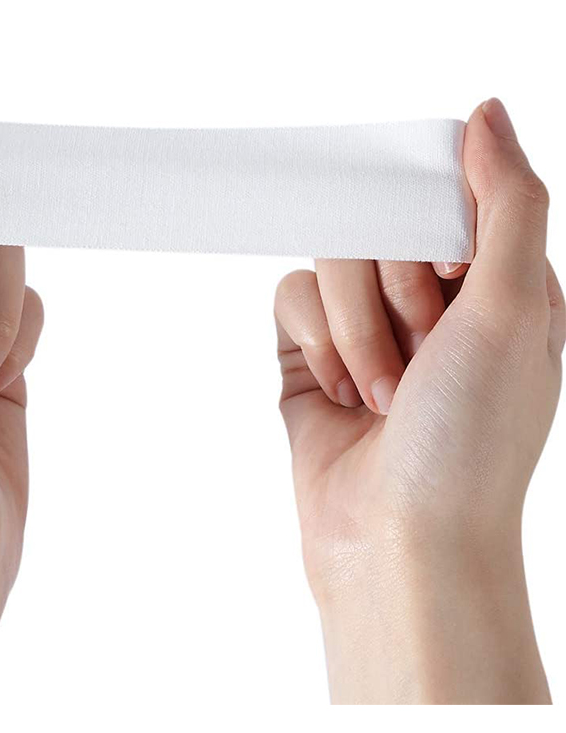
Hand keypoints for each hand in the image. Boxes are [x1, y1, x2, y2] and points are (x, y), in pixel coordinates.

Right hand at [275, 99, 562, 702]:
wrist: (399, 543)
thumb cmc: (468, 445)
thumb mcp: (515, 310)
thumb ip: (507, 203)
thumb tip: (487, 115)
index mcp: (493, 285)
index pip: (447, 196)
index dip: (431, 221)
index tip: (437, 267)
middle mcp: (427, 303)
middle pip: (378, 226)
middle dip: (396, 295)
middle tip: (422, 352)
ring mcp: (363, 329)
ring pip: (328, 262)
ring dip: (354, 330)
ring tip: (378, 395)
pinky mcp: (308, 354)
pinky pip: (289, 299)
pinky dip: (314, 342)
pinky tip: (339, 395)